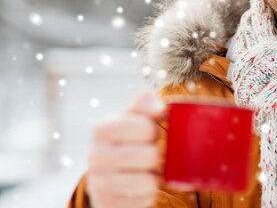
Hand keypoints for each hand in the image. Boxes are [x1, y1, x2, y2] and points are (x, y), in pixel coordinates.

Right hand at [86, 90, 165, 207]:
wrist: (108, 175)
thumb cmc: (128, 139)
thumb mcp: (134, 116)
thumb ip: (145, 103)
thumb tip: (158, 108)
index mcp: (102, 129)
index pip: (146, 128)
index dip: (154, 132)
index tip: (147, 134)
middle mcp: (95, 156)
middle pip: (150, 156)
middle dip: (156, 155)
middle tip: (147, 154)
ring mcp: (98, 183)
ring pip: (148, 182)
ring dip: (153, 175)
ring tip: (145, 170)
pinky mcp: (107, 204)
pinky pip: (145, 200)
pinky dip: (149, 193)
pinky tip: (139, 186)